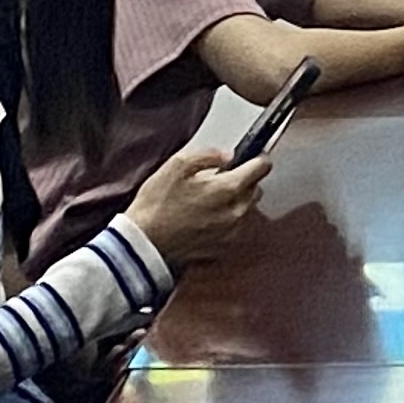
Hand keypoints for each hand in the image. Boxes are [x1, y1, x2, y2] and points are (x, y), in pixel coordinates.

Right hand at [121, 148, 271, 269]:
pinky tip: (204, 215)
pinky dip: (225, 218)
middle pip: (255, 189)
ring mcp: (229, 232)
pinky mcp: (220, 246)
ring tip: (209, 196)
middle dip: (245, 180)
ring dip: (235, 199)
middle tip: (222, 176)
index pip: (260, 168)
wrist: (142, 244)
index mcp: (228, 190)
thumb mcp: (176, 166)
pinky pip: (233, 226)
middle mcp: (235, 213)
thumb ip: (207, 155)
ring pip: (245, 208)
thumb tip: (227, 155)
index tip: (251, 155)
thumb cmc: (156, 205)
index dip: (258, 158)